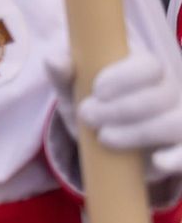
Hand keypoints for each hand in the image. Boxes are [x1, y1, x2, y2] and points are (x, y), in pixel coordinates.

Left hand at [48, 47, 181, 181]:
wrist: (102, 141)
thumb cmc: (89, 104)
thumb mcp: (71, 90)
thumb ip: (63, 74)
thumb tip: (54, 60)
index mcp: (142, 67)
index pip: (148, 65)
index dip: (126, 77)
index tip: (97, 91)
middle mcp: (167, 90)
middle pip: (162, 94)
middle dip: (123, 107)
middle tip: (87, 116)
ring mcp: (178, 118)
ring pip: (175, 123)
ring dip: (139, 132)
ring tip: (103, 138)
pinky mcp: (181, 148)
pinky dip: (177, 158)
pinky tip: (158, 162)